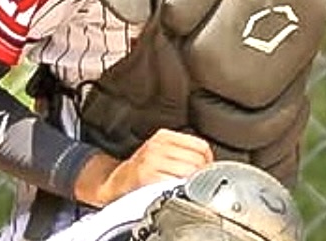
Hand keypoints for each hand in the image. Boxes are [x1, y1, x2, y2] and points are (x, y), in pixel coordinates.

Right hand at [74, 128, 213, 206]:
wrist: (117, 182)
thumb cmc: (143, 168)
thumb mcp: (161, 150)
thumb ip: (183, 150)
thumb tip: (208, 160)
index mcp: (164, 136)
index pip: (200, 144)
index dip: (208, 160)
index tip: (206, 169)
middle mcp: (158, 145)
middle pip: (196, 159)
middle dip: (202, 173)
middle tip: (199, 181)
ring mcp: (152, 160)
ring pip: (188, 171)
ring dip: (193, 182)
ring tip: (188, 186)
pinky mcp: (146, 176)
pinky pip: (174, 182)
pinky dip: (180, 189)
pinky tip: (177, 190)